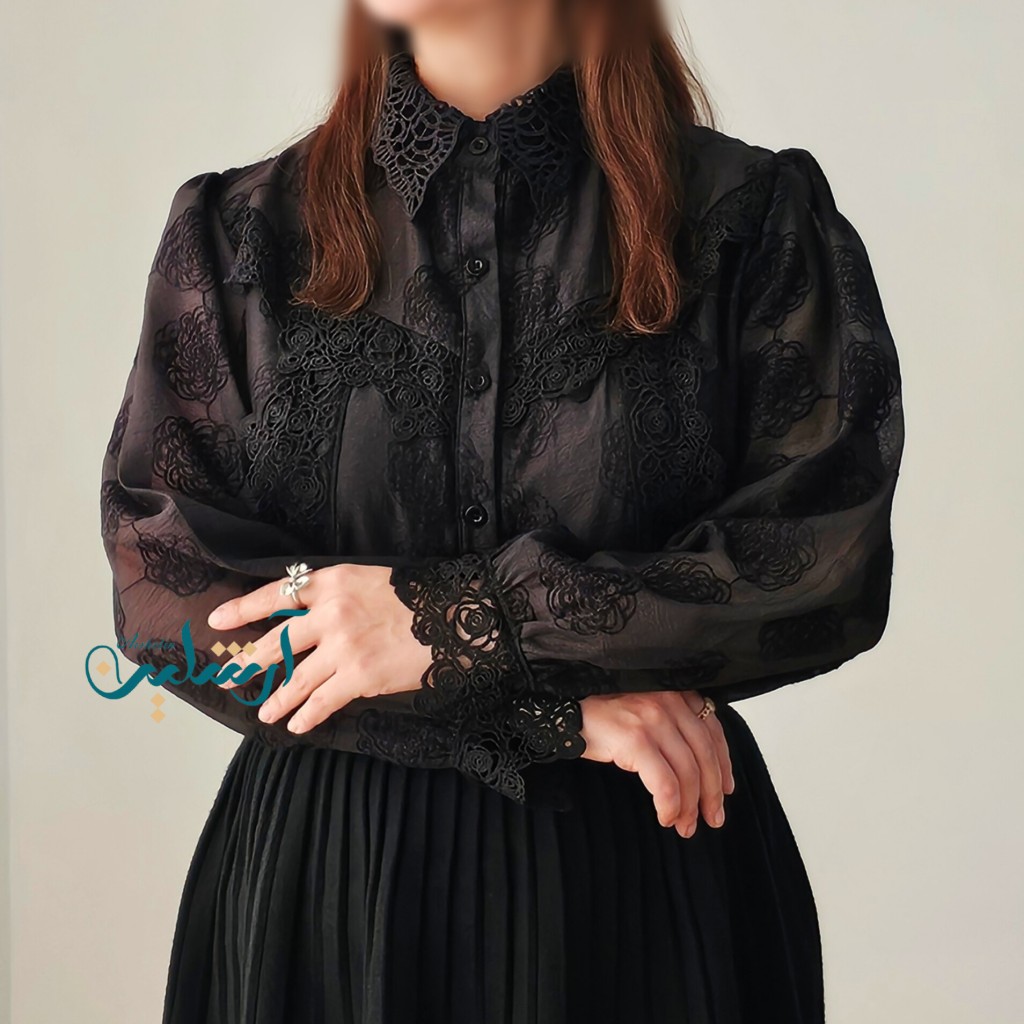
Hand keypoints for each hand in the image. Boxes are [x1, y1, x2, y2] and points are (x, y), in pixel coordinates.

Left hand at [207, 564, 433, 733]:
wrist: (454, 617)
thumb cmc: (416, 596)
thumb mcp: (368, 580)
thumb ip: (335, 596)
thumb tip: (306, 619)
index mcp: (332, 583)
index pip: (276, 594)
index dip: (243, 609)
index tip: (218, 621)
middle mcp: (330, 614)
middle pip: (276, 642)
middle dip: (247, 662)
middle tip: (228, 677)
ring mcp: (343, 648)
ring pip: (295, 679)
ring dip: (275, 699)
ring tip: (263, 712)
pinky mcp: (359, 676)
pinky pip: (323, 701)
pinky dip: (307, 716)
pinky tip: (298, 725)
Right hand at [577, 691, 734, 838]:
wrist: (562, 711)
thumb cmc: (602, 716)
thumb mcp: (644, 712)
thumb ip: (672, 726)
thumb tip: (701, 768)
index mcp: (674, 693)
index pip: (713, 731)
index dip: (724, 765)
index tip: (726, 790)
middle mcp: (668, 701)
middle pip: (705, 754)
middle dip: (712, 793)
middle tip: (712, 818)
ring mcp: (651, 719)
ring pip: (688, 772)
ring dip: (690, 806)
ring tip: (685, 825)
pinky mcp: (634, 739)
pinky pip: (664, 782)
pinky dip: (670, 805)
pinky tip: (665, 817)